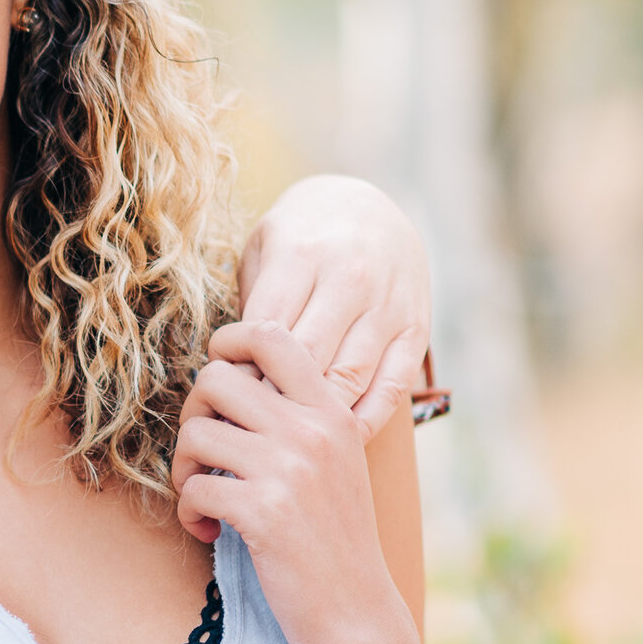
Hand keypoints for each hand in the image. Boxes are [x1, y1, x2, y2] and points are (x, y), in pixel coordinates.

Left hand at [170, 321, 415, 643]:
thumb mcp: (332, 464)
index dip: (227, 345)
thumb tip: (225, 378)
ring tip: (204, 500)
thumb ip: (293, 419)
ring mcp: (291, 469)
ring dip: (184, 470)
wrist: (358, 616)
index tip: (216, 386)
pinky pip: (193, 488)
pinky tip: (210, 531)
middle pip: (216, 378)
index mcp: (332, 411)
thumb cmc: (333, 539)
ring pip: (195, 431)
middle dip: (194, 416)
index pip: (272, 335)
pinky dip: (189, 512)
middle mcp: (314, 430)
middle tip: (203, 458)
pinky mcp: (265, 511)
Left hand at [238, 176, 429, 440]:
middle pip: (305, 362)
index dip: (242, 374)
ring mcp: (388, 306)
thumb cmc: (297, 239)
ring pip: (348, 379)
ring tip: (286, 437)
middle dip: (274, 401)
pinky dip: (364, 420)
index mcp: (302, 255)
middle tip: (250, 426)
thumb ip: (251, 304)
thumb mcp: (263, 249)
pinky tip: (336, 436)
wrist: (366, 206)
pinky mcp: (416, 329)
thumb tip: (233, 373)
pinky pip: (392, 388)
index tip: (226, 396)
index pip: (265, 333)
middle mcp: (350, 278)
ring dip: (315, 416)